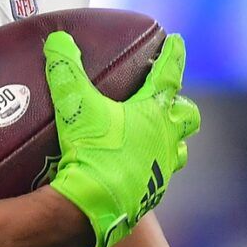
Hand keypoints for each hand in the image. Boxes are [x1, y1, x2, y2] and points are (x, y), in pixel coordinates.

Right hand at [42, 30, 200, 246]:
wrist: (93, 205)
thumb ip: (66, 71)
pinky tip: (137, 168)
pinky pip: (160, 175)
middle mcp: (166, 138)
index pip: (170, 74)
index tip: (178, 42)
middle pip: (187, 116)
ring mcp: (162, 167)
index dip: (173, 55)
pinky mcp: (151, 192)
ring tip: (157, 136)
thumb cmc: (94, 153)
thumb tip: (58, 41)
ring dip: (171, 140)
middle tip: (169, 101)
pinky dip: (152, 167)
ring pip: (179, 149)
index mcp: (154, 112)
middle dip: (180, 106)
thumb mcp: (76, 106)